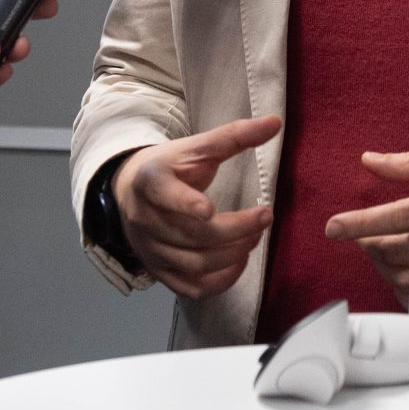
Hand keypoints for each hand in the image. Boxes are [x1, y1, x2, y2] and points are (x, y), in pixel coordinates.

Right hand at [114, 115, 281, 299]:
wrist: (132, 191)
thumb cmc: (171, 167)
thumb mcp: (196, 146)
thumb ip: (234, 136)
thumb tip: (275, 122)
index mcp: (150, 181)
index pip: (164, 195)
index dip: (185, 203)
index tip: (209, 209)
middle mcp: (145, 219)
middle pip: (191, 234)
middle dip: (235, 229)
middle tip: (265, 217)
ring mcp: (150, 249)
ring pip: (194, 263)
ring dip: (233, 253)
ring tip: (255, 235)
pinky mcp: (159, 272)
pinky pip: (191, 287)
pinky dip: (220, 281)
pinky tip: (239, 262)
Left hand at [324, 148, 408, 302]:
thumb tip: (371, 161)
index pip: (404, 213)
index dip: (365, 222)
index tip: (334, 226)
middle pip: (400, 249)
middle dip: (368, 242)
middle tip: (357, 232)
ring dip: (381, 264)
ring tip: (376, 246)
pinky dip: (400, 283)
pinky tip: (396, 266)